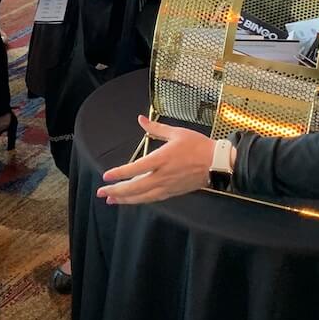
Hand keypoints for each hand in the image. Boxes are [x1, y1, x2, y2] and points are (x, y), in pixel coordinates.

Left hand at [96, 117, 222, 203]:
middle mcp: (162, 175)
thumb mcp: (176, 132)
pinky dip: (140, 200)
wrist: (217, 163)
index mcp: (162, 158)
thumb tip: (141, 119)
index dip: (119, 173)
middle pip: (135, 186)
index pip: (136, 168)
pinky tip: (131, 200)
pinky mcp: (173, 192)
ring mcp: (168, 186)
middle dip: (116, 190)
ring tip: (111, 199)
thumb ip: (155, 127)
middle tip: (101, 192)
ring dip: (125, 199)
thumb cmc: (198, 146)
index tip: (106, 175)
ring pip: (142, 196)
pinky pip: (153, 199)